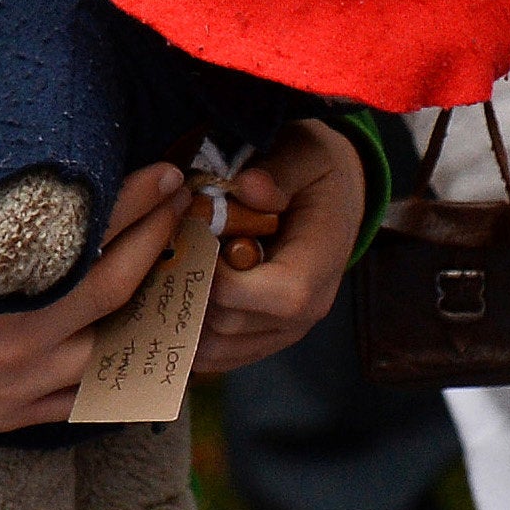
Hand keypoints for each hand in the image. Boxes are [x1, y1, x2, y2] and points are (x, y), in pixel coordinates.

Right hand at [0, 92, 186, 438]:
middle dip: (156, 242)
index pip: (87, 242)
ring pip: (113, 350)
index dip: (133, 204)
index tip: (165, 171)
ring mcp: (25, 388)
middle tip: (184, 203)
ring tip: (173, 266)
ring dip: (149, 307)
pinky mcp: (16, 415)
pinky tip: (143, 348)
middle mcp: (24, 347)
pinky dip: (123, 374)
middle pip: (118, 293)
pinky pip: (89, 400)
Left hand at [193, 119, 364, 373]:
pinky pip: (219, 355)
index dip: (209, 272)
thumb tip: (248, 186)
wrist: (338, 197)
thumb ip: (279, 172)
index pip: (248, 296)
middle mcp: (302, 314)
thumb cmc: (316, 173)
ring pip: (215, 347)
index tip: (190, 233)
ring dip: (183, 312)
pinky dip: (190, 332)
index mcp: (314, 272)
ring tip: (172, 268)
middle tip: (171, 248)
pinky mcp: (266, 337)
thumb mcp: (305, 155)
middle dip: (189, 286)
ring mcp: (284, 331)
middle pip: (224, 323)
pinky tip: (175, 293)